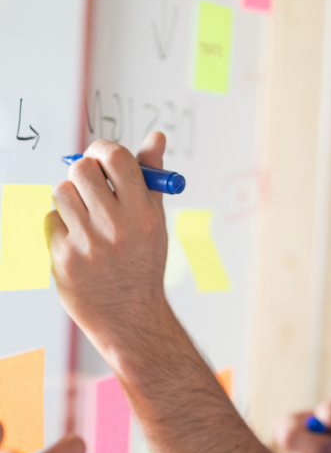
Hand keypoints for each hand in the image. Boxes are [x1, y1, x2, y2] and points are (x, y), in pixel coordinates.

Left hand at [46, 133, 169, 351]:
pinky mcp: (63, 258)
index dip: (103, 150)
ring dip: (70, 198)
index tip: (101, 157)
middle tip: (92, 186)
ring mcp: (88, 243)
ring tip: (86, 217)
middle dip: (84, 173)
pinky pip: (51, 222)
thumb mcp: (156, 219)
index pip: (116, 158)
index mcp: (144, 213)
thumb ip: (151, 176)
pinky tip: (79, 242)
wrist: (130, 314)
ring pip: (61, 193)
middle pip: (81, 170)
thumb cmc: (143, 262)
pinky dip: (62, 227)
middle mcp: (117, 227)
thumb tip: (157, 137)